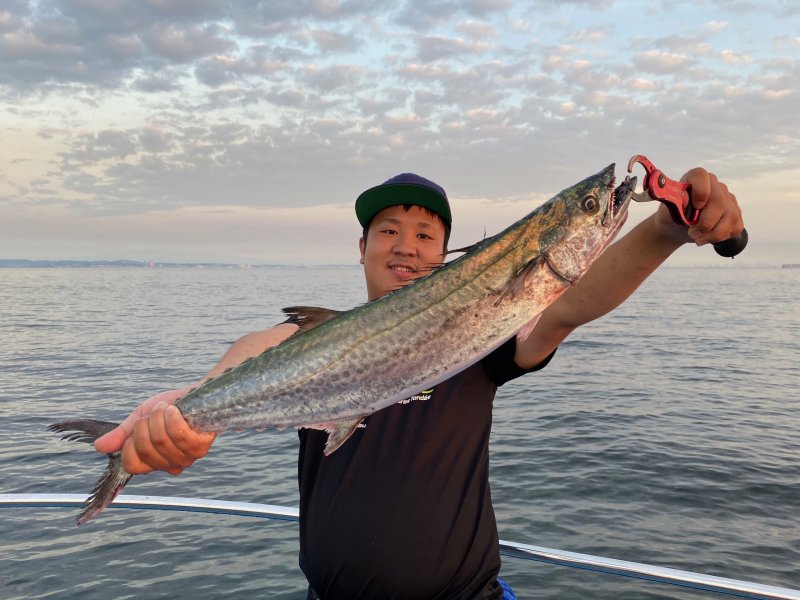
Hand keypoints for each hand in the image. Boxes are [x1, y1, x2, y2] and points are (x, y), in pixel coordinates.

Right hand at [94, 387, 216, 475]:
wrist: (196, 394)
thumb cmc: (170, 408)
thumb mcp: (140, 419)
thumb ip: (122, 434)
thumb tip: (98, 447)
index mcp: (153, 462)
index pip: (131, 465)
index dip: (131, 442)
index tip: (140, 426)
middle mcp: (170, 465)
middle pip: (146, 449)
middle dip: (147, 424)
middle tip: (157, 413)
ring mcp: (186, 458)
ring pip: (161, 440)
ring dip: (160, 417)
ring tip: (168, 409)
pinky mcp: (199, 447)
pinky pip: (178, 435)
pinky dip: (173, 417)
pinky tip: (176, 410)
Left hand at [654, 167, 743, 246]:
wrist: (677, 228)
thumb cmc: (673, 215)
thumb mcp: (669, 210)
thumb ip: (675, 203)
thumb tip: (685, 199)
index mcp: (695, 178)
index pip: (701, 176)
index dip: (700, 192)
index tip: (695, 207)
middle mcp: (715, 185)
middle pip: (719, 202)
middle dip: (706, 223)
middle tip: (692, 234)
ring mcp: (728, 198)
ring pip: (730, 217)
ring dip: (714, 234)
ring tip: (698, 239)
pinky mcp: (735, 213)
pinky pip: (736, 226)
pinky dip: (722, 237)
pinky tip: (709, 237)